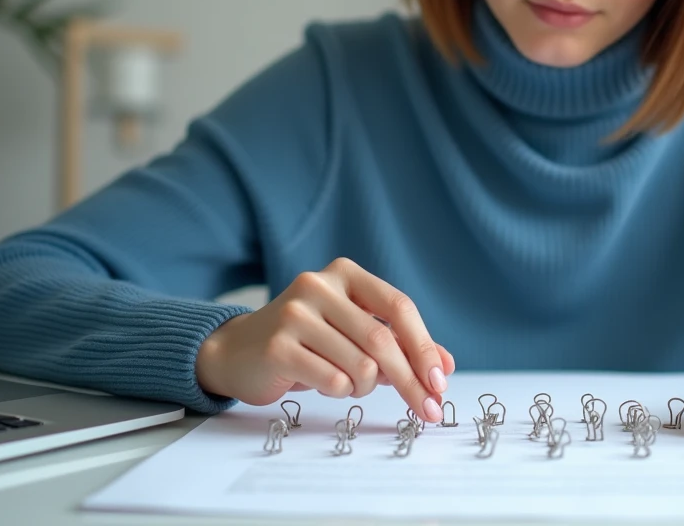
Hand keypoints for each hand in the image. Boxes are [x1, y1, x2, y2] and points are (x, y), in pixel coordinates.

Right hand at [196, 257, 454, 420]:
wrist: (238, 351)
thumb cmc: (308, 341)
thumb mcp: (354, 332)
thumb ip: (399, 344)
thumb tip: (445, 366)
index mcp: (345, 273)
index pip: (398, 307)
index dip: (424, 346)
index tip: (440, 382)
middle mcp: (319, 285)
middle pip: (382, 339)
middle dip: (410, 381)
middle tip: (426, 410)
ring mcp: (295, 314)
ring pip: (360, 365)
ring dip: (366, 386)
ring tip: (349, 383)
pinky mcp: (278, 346)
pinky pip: (332, 381)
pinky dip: (340, 391)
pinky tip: (325, 383)